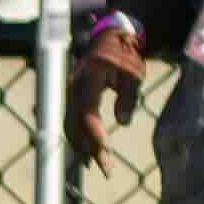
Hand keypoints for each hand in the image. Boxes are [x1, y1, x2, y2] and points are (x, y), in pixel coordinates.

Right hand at [69, 18, 145, 161]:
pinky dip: (77, 136)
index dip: (95, 135)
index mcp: (87, 80)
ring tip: (94, 165)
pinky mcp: (72, 96)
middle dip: (89, 148)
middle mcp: (73, 88)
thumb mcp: (133, 73)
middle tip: (105, 169)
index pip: (87, 114)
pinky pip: (71, 119)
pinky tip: (85, 151)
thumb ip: (128, 98)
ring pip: (70, 124)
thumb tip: (123, 122)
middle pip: (76, 124)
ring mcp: (70, 92)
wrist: (109, 35)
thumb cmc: (124, 52)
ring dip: (81, 146)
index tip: (106, 151)